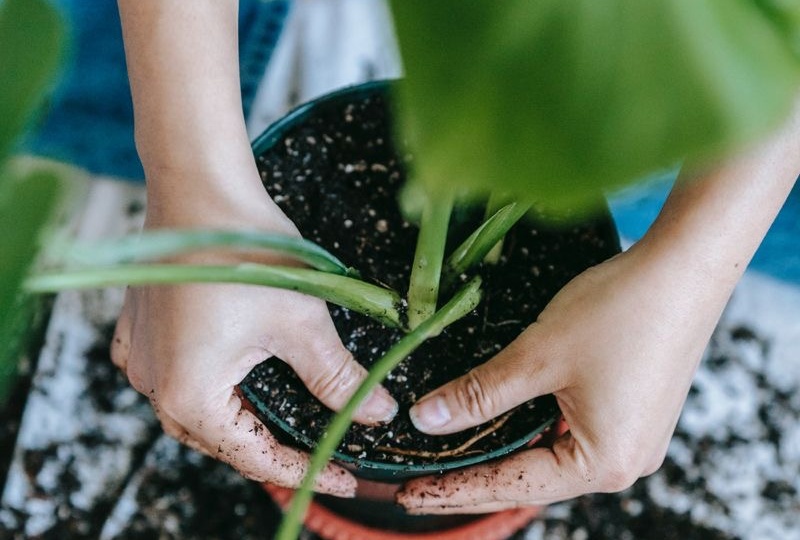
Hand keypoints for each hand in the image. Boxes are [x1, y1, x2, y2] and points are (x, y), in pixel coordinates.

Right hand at [111, 174, 397, 496]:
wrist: (200, 185)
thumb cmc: (247, 251)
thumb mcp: (302, 323)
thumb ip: (339, 378)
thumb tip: (378, 413)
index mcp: (189, 394)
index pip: (254, 455)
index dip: (303, 470)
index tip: (342, 477)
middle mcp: (153, 384)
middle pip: (221, 438)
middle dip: (269, 449)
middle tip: (318, 454)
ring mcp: (141, 355)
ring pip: (197, 411)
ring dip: (239, 420)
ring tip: (281, 426)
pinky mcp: (142, 329)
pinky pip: (173, 377)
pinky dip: (209, 388)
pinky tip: (231, 384)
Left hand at [397, 244, 720, 512]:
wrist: (686, 268)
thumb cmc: (620, 311)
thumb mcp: (537, 356)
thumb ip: (479, 393)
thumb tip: (426, 418)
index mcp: (603, 462)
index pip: (511, 484)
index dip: (455, 489)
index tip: (412, 494)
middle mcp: (624, 462)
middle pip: (531, 478)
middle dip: (475, 480)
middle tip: (421, 486)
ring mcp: (633, 438)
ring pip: (549, 456)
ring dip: (502, 456)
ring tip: (452, 465)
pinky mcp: (634, 412)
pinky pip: (570, 435)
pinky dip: (530, 433)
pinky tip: (501, 430)